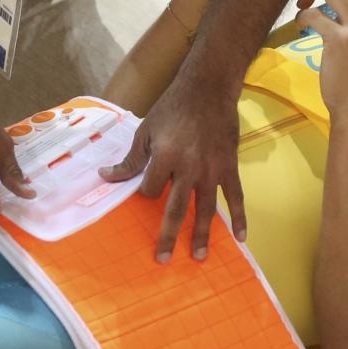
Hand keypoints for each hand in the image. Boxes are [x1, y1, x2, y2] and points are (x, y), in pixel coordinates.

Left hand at [101, 77, 242, 262]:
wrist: (208, 89)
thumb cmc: (173, 108)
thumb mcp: (146, 130)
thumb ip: (130, 158)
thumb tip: (107, 176)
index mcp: (165, 157)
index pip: (151, 189)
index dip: (147, 194)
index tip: (148, 192)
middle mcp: (188, 167)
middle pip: (176, 209)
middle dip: (168, 235)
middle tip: (163, 259)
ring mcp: (212, 169)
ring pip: (206, 209)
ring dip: (201, 235)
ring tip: (198, 257)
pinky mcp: (229, 167)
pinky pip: (236, 197)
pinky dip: (240, 217)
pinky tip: (241, 237)